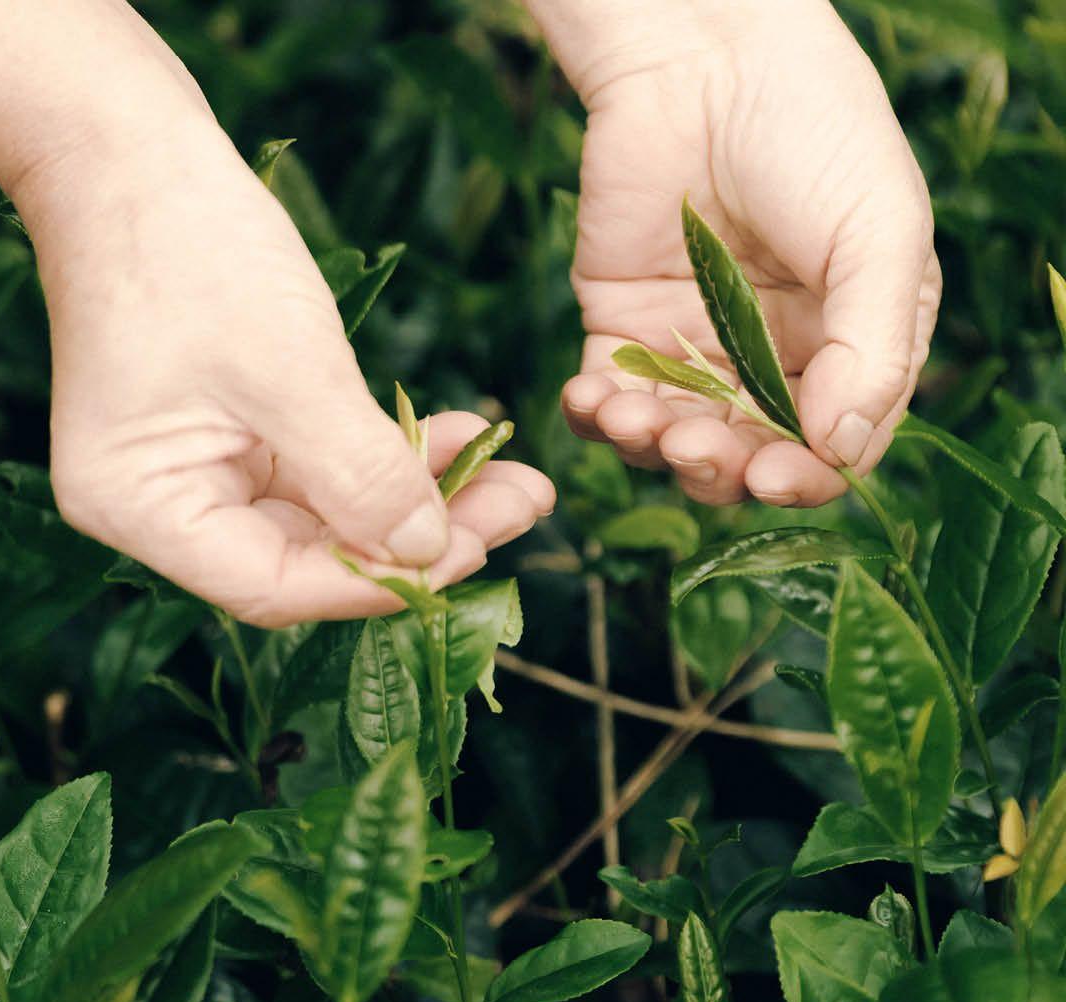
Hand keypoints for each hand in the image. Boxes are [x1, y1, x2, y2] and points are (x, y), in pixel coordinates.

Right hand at [25, 131, 553, 625]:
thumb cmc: (188, 244)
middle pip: (306, 561)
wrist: (126, 142)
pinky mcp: (227, 434)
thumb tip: (431, 556)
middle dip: (417, 540)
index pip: (274, 589)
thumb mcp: (291, 368)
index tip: (473, 551)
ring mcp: (193, 470)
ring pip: (325, 518)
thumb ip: (362, 474)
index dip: (376, 584)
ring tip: (514, 480)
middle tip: (519, 508)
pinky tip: (459, 439)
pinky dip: (386, 457)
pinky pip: (318, 470)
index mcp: (142, 509)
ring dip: (418, 498)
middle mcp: (159, 508)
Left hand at [554, 0, 939, 506]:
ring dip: (653, 449)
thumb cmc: (814, 130)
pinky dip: (597, 418)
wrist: (702, 54)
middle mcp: (773, 362)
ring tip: (637, 420)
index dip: (805, 476)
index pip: (832, 445)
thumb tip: (842, 450)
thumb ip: (872, 348)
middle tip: (695, 447)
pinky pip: (610, 402)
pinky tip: (594, 400)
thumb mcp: (877, 234)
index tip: (778, 476)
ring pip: (675, 442)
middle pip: (748, 459)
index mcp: (850, 346)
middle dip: (722, 468)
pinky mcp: (624, 329)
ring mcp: (696, 350)